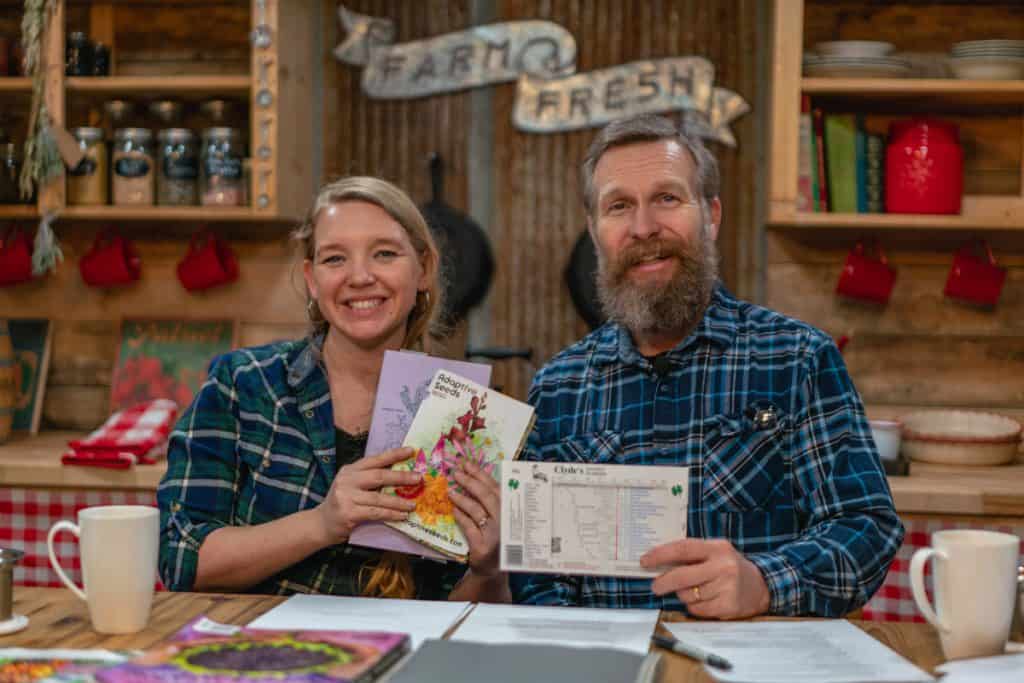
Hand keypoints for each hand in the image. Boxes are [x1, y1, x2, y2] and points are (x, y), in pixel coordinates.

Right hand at [316, 447, 420, 544]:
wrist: (321, 523)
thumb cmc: (343, 503)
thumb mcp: (352, 485)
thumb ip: (369, 479)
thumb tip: (401, 477)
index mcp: (350, 470)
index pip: (375, 459)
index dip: (394, 454)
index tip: (411, 450)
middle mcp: (347, 480)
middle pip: (379, 476)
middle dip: (401, 477)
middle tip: (418, 478)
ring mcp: (346, 497)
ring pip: (379, 497)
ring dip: (399, 501)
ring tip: (413, 504)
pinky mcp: (348, 513)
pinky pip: (375, 512)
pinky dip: (391, 514)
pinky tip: (402, 516)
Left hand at [449, 460, 500, 576]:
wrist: (494, 569)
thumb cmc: (498, 539)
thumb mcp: (501, 519)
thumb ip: (493, 501)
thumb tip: (474, 477)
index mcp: (513, 510)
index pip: (496, 487)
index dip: (481, 474)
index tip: (467, 464)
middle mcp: (507, 521)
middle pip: (487, 496)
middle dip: (470, 482)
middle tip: (455, 473)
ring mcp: (495, 534)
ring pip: (476, 510)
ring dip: (462, 498)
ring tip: (450, 491)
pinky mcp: (482, 546)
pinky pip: (468, 527)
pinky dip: (460, 516)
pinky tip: (453, 510)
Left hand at [640, 538, 770, 618]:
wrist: (762, 586)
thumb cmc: (731, 566)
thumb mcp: (716, 552)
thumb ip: (693, 555)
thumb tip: (659, 562)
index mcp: (717, 548)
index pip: (683, 549)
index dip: (661, 555)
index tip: (645, 560)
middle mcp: (723, 567)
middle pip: (682, 576)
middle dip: (663, 582)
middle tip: (655, 586)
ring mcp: (726, 588)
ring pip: (688, 595)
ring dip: (683, 594)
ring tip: (694, 590)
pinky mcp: (727, 606)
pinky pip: (697, 609)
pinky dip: (694, 606)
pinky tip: (704, 599)